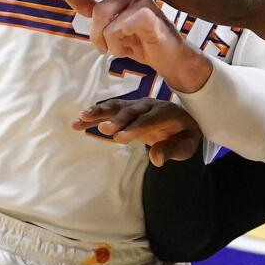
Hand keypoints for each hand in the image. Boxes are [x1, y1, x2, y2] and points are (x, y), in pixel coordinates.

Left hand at [62, 0, 212, 92]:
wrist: (168, 58)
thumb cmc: (139, 40)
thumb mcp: (109, 24)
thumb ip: (92, 9)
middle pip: (97, 9)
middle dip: (95, 33)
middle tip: (102, 46)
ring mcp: (142, 0)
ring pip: (105, 24)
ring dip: (109, 44)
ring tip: (123, 48)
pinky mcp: (149, 14)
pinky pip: (117, 30)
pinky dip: (119, 46)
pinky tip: (132, 48)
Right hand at [71, 98, 201, 166]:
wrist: (183, 120)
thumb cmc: (185, 136)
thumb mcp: (186, 146)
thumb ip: (172, 151)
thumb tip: (155, 159)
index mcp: (166, 112)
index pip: (150, 120)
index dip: (135, 128)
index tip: (120, 138)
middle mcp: (149, 105)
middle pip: (131, 111)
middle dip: (117, 120)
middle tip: (103, 129)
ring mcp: (137, 106)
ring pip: (117, 107)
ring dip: (100, 112)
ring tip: (81, 117)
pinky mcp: (127, 110)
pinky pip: (109, 111)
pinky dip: (94, 115)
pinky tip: (78, 121)